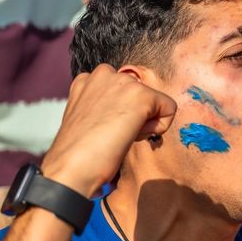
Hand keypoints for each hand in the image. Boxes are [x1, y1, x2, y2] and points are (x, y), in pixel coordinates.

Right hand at [42, 65, 175, 197]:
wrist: (72, 166)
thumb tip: (123, 116)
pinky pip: (169, 108)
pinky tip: (135, 137)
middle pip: (138, 94)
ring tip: (120, 137)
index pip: (121, 92)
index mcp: (87, 80)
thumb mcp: (86, 120)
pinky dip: (160, 127)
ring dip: (144, 122)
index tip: (104, 130)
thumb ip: (102, 109)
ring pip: (153, 101)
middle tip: (113, 136)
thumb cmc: (77, 154)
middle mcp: (104, 74)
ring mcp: (123, 82)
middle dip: (133, 115)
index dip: (118, 114)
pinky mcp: (140, 95)